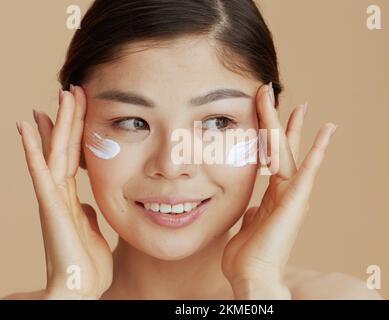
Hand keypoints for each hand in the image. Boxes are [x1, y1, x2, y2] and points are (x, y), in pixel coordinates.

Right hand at [16, 85, 112, 298]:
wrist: (80, 289)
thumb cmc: (86, 263)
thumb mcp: (91, 230)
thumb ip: (84, 213)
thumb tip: (84, 203)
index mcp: (70, 198)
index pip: (72, 157)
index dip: (74, 133)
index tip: (75, 109)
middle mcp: (59, 194)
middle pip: (64, 148)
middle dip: (68, 119)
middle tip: (70, 90)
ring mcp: (53, 199)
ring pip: (54, 153)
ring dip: (56, 124)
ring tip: (57, 96)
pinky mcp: (50, 207)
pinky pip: (41, 172)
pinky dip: (33, 149)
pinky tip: (27, 127)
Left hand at [222, 83, 337, 298]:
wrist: (252, 276)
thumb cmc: (247, 257)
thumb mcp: (245, 227)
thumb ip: (250, 214)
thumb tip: (249, 210)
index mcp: (273, 196)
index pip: (271, 158)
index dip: (268, 136)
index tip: (265, 115)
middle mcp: (286, 192)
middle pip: (282, 149)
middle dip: (280, 122)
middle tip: (276, 96)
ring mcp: (293, 195)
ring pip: (291, 153)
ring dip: (293, 127)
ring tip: (300, 104)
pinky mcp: (296, 200)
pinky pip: (308, 170)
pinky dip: (319, 150)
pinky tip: (328, 130)